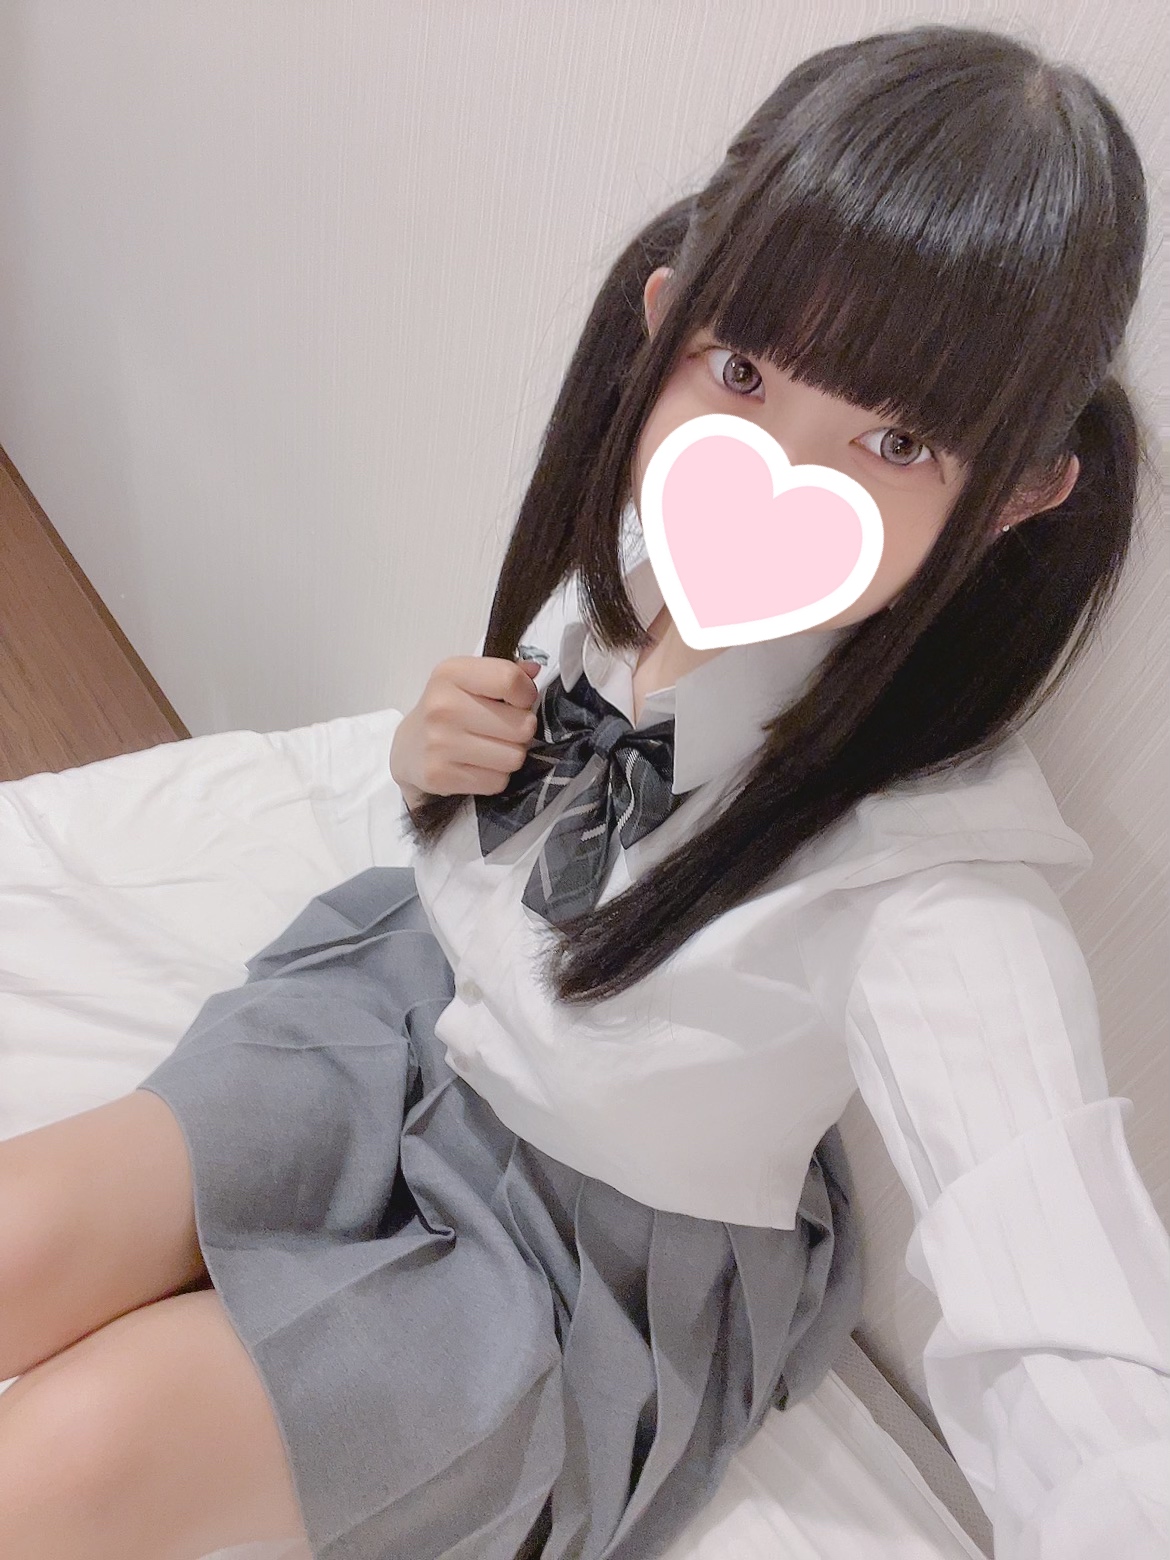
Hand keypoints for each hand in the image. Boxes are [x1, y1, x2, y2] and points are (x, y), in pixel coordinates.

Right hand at [390, 656, 541, 811]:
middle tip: (501, 730)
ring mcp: (439, 743)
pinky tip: (477, 766)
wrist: (409, 749)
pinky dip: (494, 777)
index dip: (526, 694)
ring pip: (514, 758)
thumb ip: (505, 672)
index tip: (518, 701)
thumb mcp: (469, 680)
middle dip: (520, 731)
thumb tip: (534, 670)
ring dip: (509, 756)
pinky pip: (497, 782)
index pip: (510, 680)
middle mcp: (442, 706)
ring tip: (490, 749)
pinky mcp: (440, 776)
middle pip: (522, 726)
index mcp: (450, 674)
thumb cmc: (449, 709)